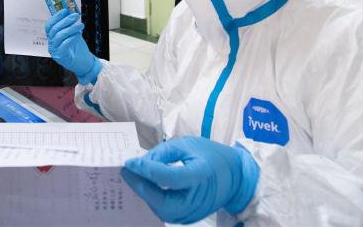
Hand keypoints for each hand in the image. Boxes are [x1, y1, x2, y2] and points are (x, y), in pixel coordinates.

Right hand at [44, 8, 100, 84]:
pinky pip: (64, 45)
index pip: (49, 26)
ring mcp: (55, 51)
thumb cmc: (78, 49)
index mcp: (52, 38)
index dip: (56, 17)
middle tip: (75, 16)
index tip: (65, 10)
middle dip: (65, 20)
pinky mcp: (61, 57)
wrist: (85, 63)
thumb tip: (70, 12)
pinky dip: (71, 38)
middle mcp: (51, 44)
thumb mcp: (73, 34)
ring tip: (81, 25)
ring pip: (59, 36)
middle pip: (54, 30)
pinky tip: (78, 34)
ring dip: (71, 28)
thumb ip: (70, 25)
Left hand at [121, 136, 259, 223]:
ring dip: (145, 194)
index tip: (129, 162)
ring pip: (162, 210)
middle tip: (126, 172)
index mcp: (201, 175)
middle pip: (163, 202)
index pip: (168, 177)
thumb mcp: (188, 145)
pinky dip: (154, 200)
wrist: (236, 178)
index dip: (146, 170)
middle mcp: (197, 199)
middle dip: (141, 187)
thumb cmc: (212, 156)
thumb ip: (163, 153)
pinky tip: (145, 186)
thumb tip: (141, 163)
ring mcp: (194, 212)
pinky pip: (167, 211)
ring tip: (133, 178)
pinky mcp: (189, 218)